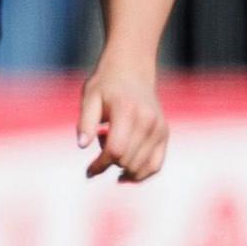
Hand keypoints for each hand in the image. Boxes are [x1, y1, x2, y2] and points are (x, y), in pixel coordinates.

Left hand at [77, 58, 166, 181]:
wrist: (131, 70)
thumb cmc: (105, 85)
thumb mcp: (89, 98)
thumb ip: (85, 122)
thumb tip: (82, 145)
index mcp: (127, 112)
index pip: (116, 150)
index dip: (100, 165)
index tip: (88, 172)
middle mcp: (148, 121)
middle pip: (127, 160)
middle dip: (108, 164)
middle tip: (100, 142)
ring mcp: (159, 129)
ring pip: (141, 166)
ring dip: (122, 167)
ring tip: (113, 144)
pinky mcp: (164, 134)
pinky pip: (156, 165)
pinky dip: (141, 174)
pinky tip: (125, 175)